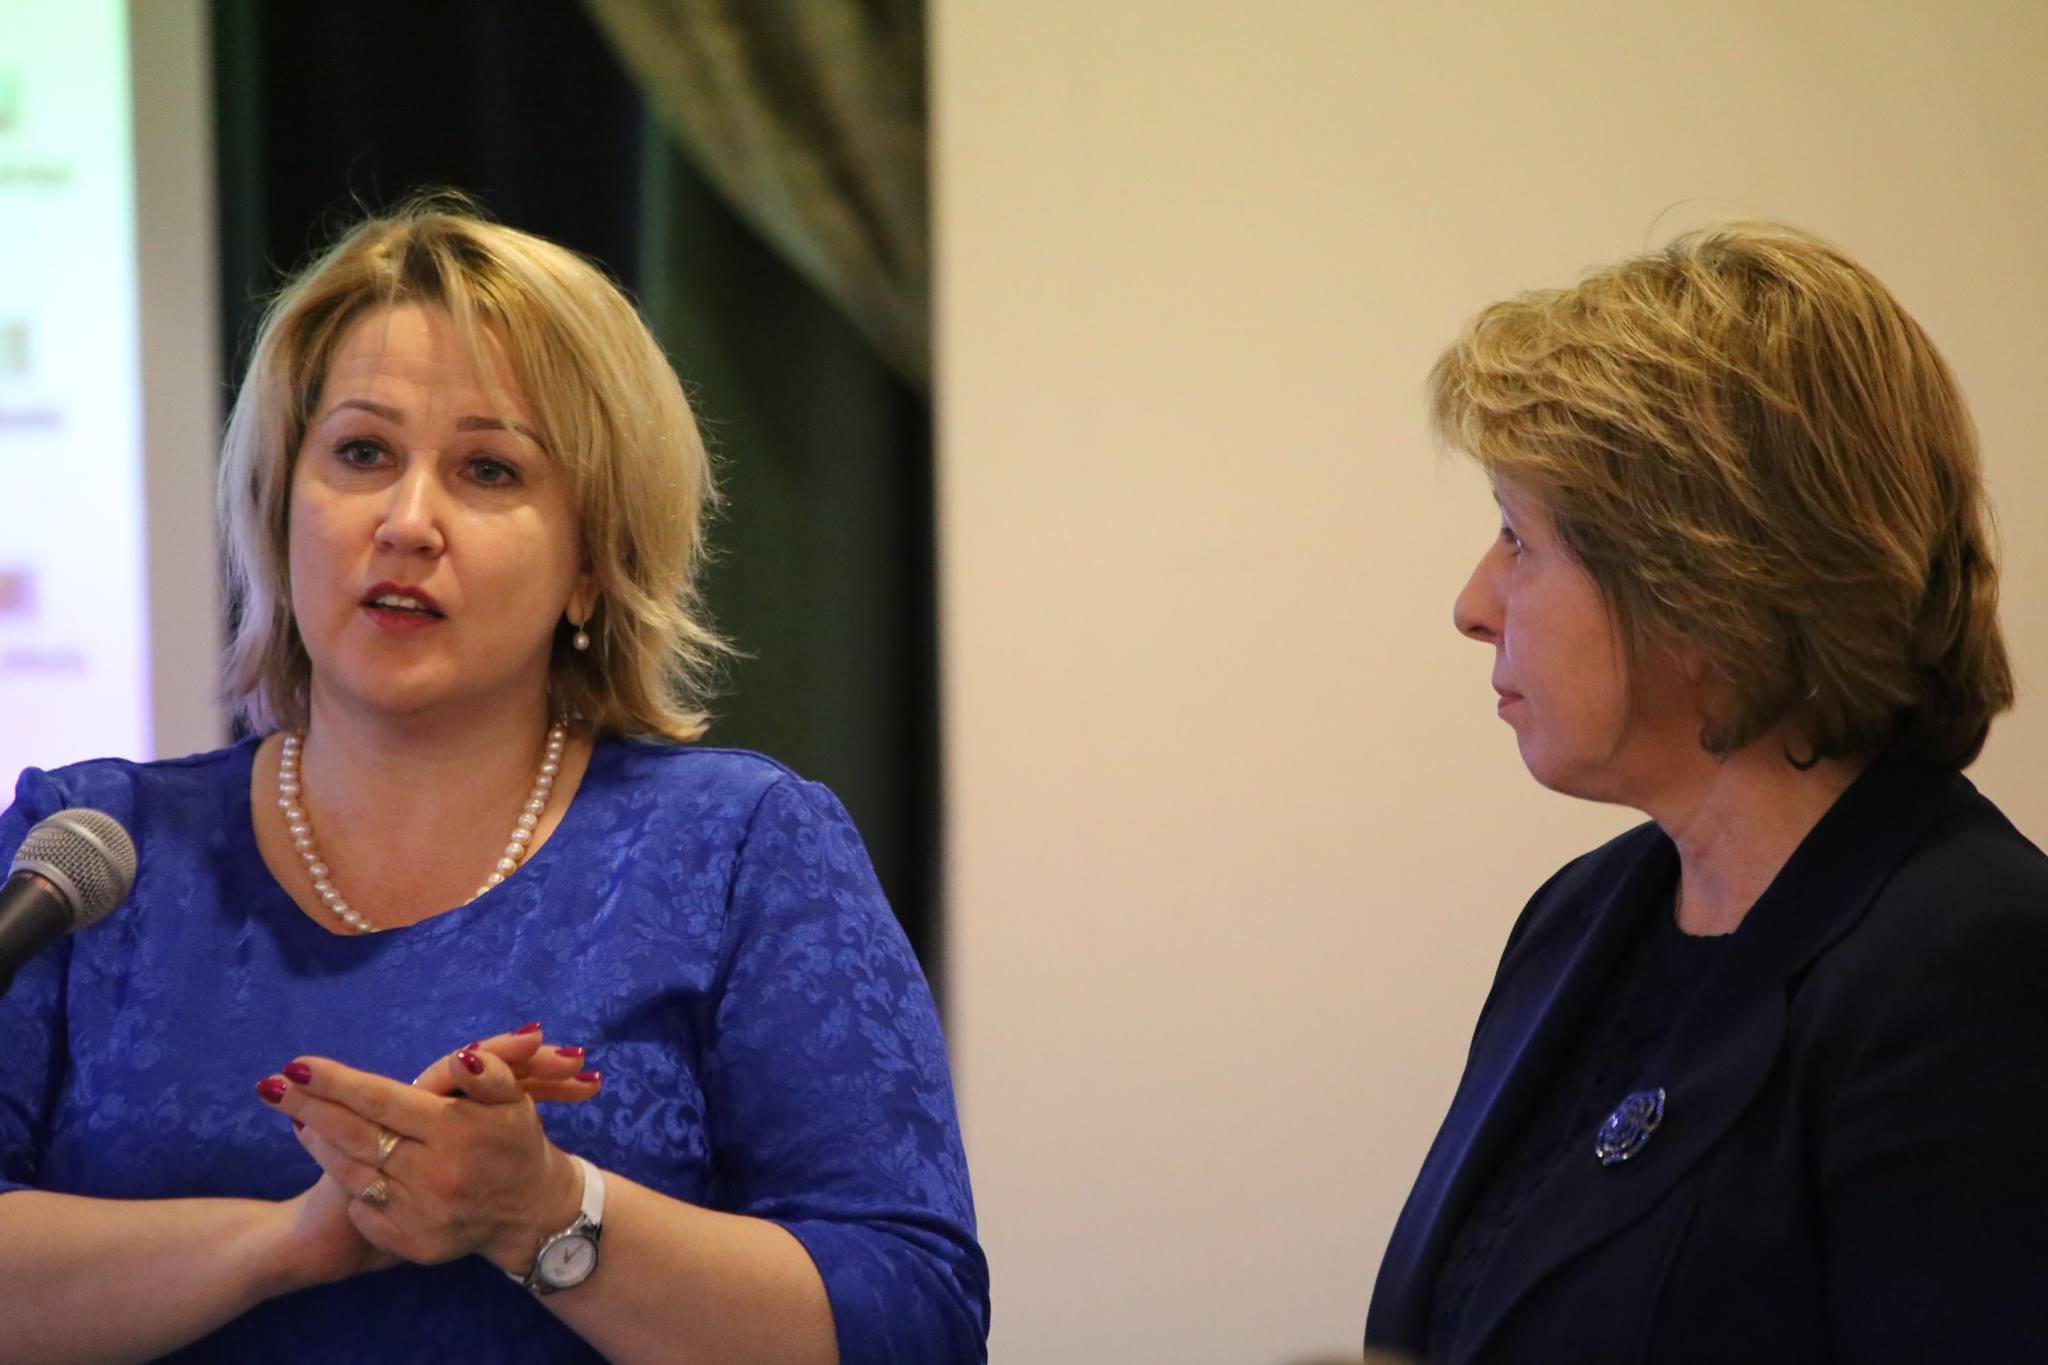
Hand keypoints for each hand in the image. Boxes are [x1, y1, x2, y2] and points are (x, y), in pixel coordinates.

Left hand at [259, 1037, 588, 1273]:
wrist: (530, 1212)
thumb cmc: (514, 1143)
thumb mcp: (514, 1100)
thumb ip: (490, 1073)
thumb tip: (463, 1057)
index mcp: (456, 1131)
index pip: (382, 1099)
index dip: (337, 1083)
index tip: (297, 1065)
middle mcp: (435, 1174)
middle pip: (356, 1135)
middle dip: (308, 1107)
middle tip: (270, 1086)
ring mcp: (421, 1213)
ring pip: (352, 1172)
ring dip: (318, 1142)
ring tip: (295, 1115)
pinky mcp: (412, 1244)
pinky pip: (364, 1209)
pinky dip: (343, 1181)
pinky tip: (331, 1156)